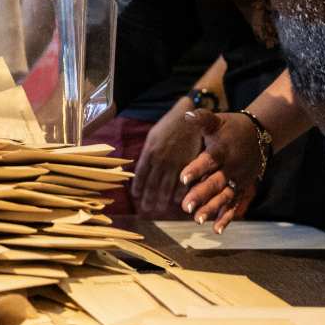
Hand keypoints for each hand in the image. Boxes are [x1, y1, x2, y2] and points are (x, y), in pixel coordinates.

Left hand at [131, 100, 203, 218]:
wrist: (189, 115)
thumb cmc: (169, 125)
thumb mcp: (153, 136)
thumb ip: (148, 153)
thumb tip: (142, 169)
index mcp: (149, 152)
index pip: (140, 175)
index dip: (138, 187)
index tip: (136, 197)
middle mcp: (160, 159)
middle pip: (151, 184)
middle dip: (148, 198)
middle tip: (146, 209)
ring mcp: (174, 162)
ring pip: (166, 187)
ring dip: (161, 200)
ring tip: (158, 209)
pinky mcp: (189, 164)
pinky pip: (183, 183)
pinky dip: (179, 194)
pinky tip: (177, 201)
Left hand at [177, 109, 263, 232]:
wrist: (260, 136)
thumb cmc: (231, 128)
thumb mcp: (217, 120)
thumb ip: (202, 118)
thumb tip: (187, 115)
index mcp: (223, 150)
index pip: (208, 160)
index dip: (196, 169)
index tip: (183, 178)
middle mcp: (232, 167)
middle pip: (215, 182)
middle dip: (201, 195)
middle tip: (185, 206)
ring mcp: (239, 180)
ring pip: (224, 197)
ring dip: (212, 209)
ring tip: (197, 220)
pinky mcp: (243, 189)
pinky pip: (235, 205)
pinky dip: (227, 218)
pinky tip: (217, 230)